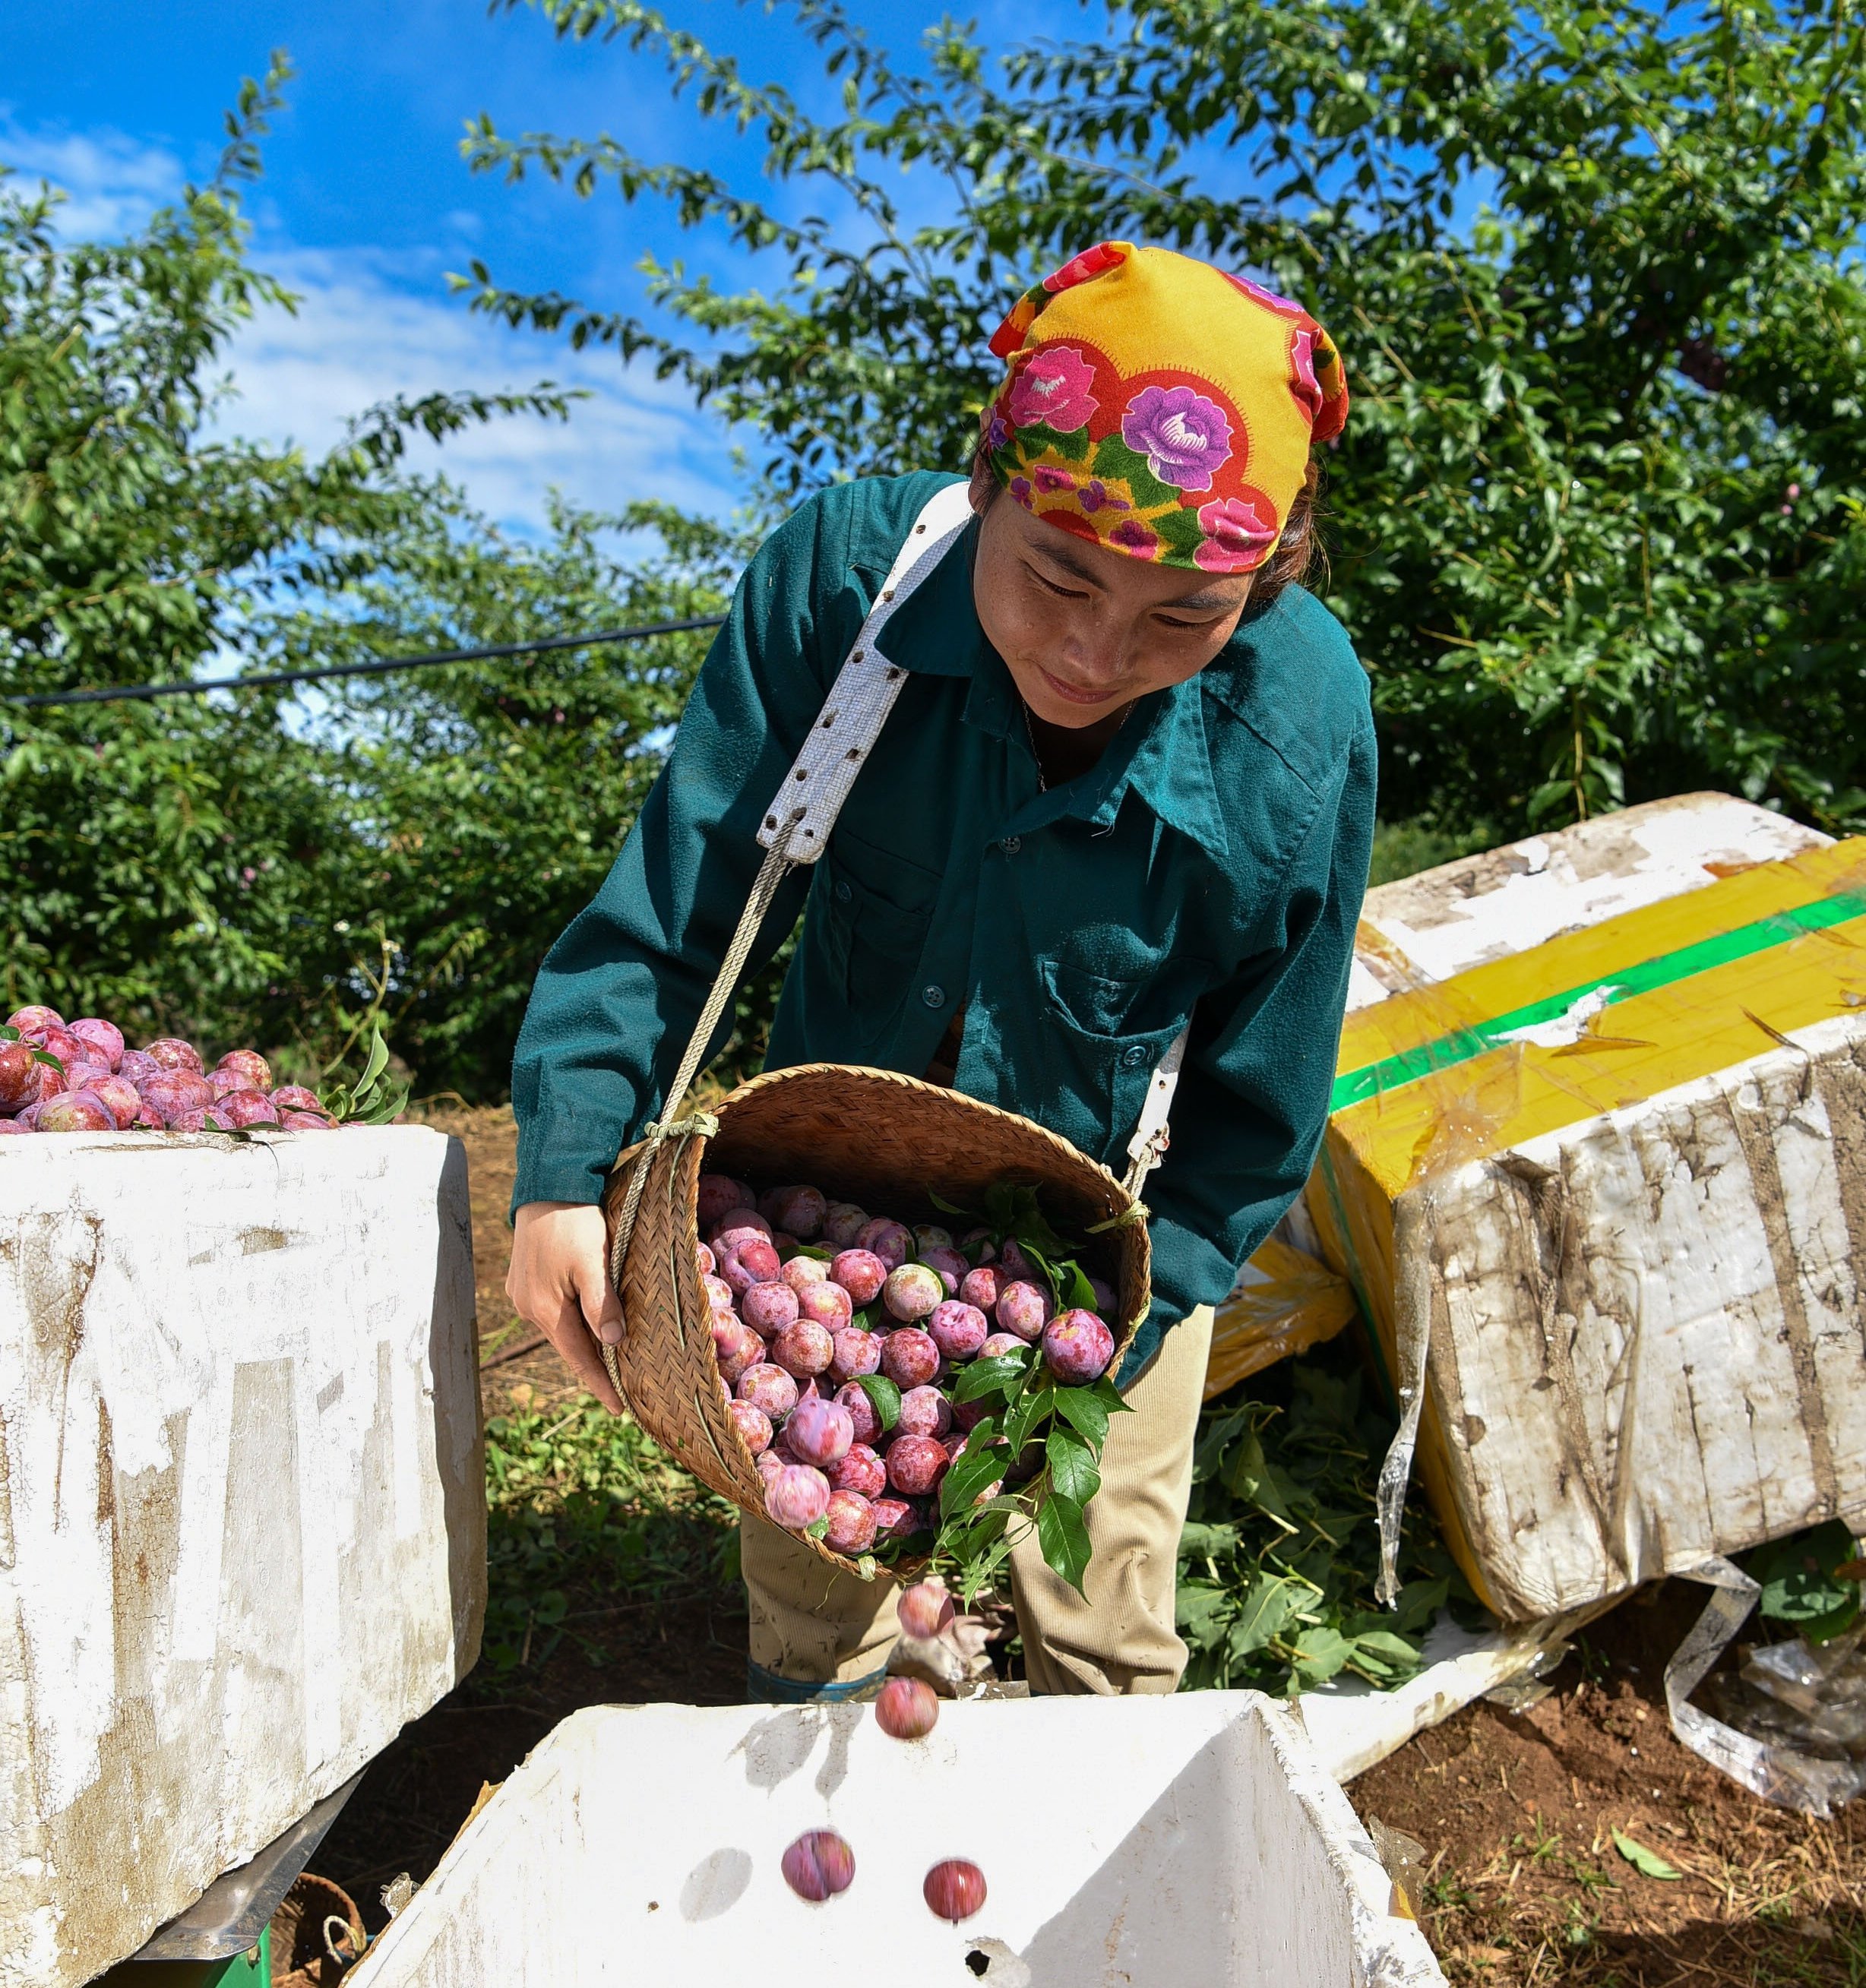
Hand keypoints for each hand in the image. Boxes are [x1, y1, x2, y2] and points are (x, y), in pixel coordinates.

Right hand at [506, 1201, 624, 1411]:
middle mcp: (527, 1307)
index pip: (578, 1359)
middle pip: (568, 1345)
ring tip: (607, 1360)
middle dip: (593, 1366)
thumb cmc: (574, 1222)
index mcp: (545, 1310)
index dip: (600, 1384)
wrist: (547, 1185)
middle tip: (620, 1390)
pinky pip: (551, 1310)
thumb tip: (613, 1343)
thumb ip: (602, 1305)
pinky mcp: (522, 1279)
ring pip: (559, 1328)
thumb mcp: (594, 1263)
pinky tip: (586, 1323)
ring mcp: (522, 1293)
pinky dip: (571, 1321)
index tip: (620, 1409)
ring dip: (582, 1342)